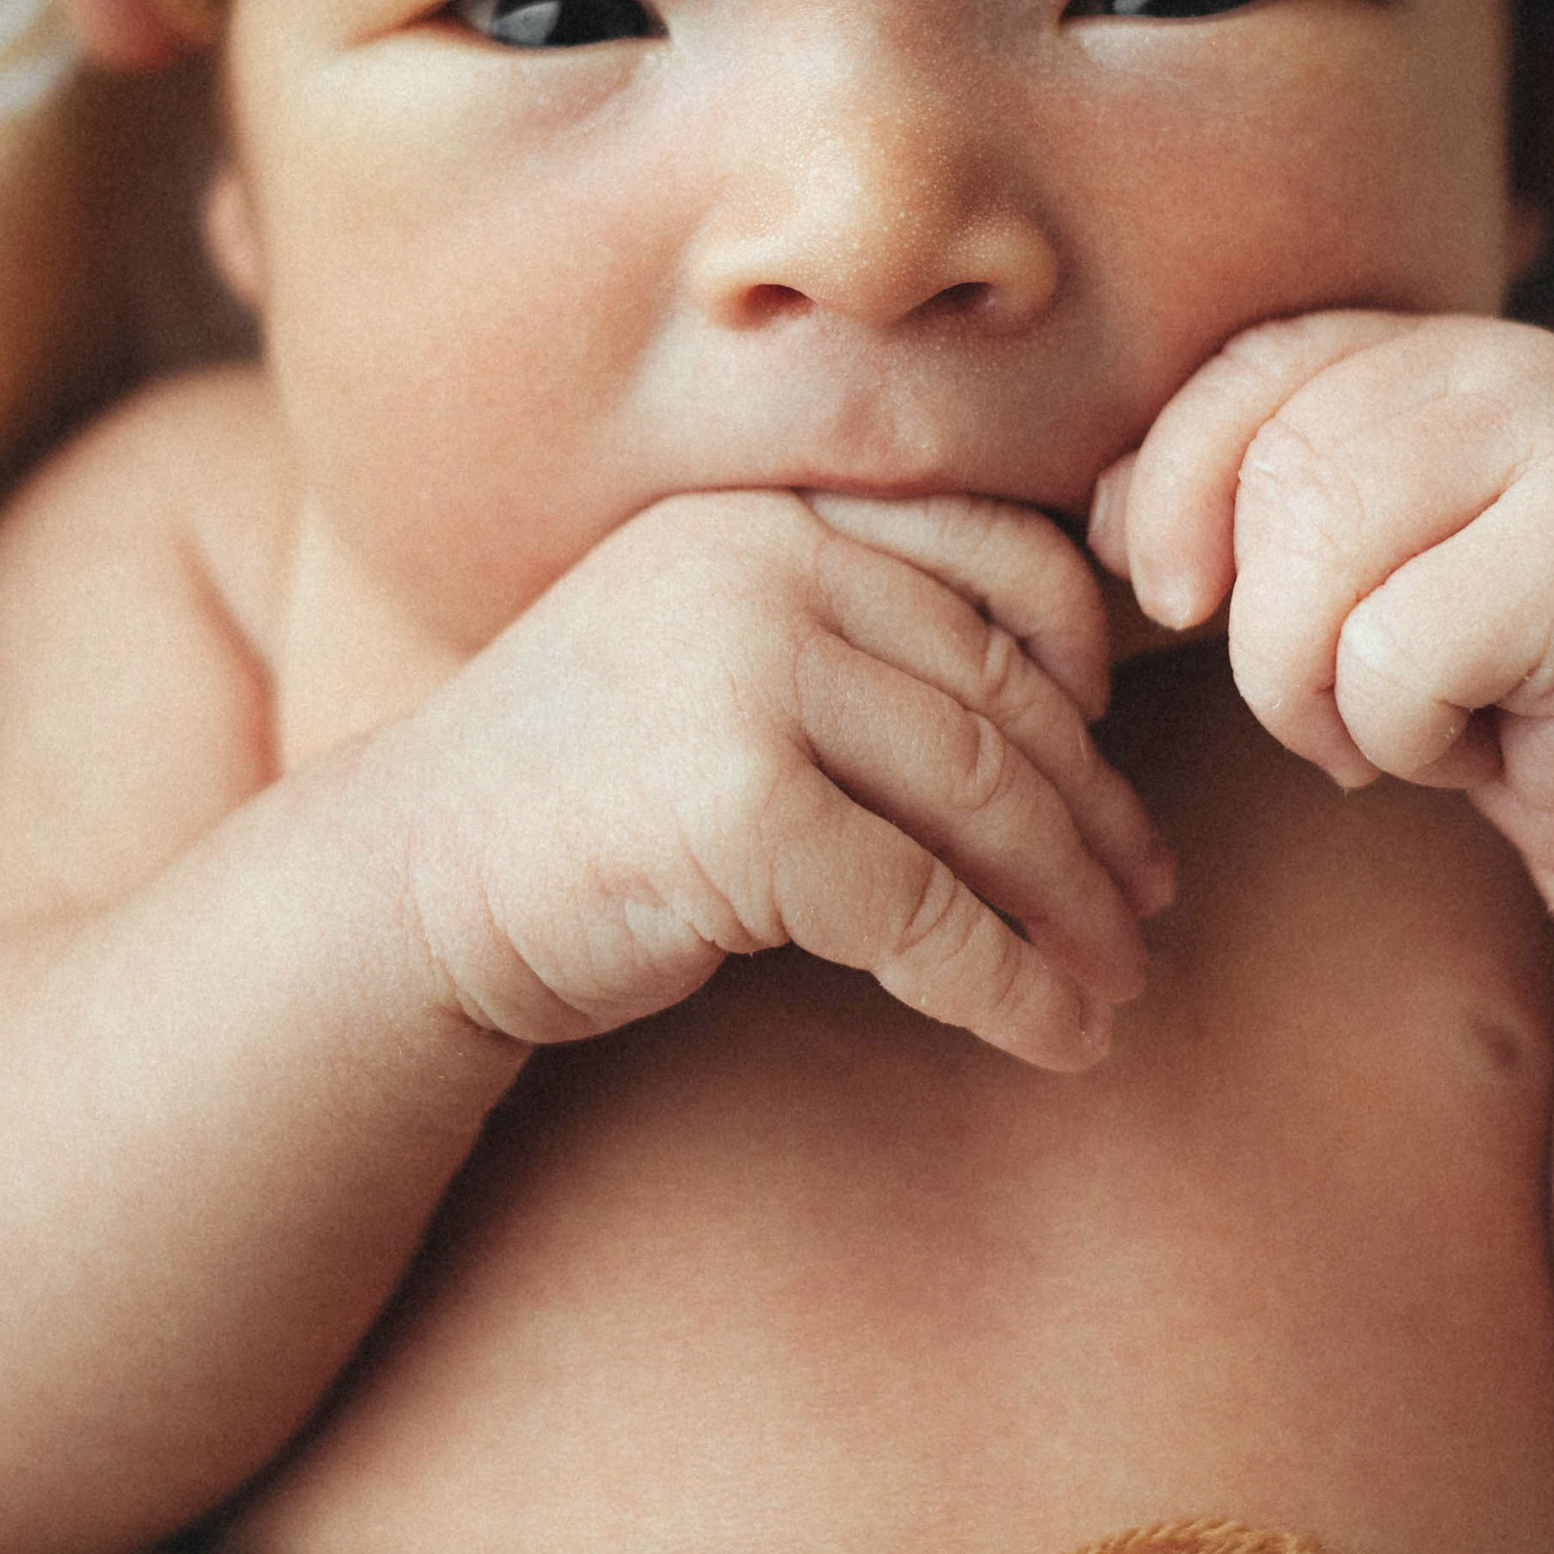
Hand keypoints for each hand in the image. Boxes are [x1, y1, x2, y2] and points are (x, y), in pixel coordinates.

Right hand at [377, 489, 1173, 1073]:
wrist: (407, 880)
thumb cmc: (586, 781)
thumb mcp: (714, 649)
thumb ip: (849, 631)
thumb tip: (1070, 708)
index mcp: (769, 515)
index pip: (990, 551)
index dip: (1081, 651)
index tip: (1110, 748)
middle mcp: (765, 565)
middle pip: (998, 692)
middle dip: (1091, 814)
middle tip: (1146, 904)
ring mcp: (745, 674)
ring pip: (979, 796)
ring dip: (1069, 908)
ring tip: (1117, 984)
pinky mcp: (736, 805)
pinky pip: (921, 907)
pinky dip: (1005, 985)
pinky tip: (1053, 1038)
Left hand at [1089, 313, 1553, 892]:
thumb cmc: (1476, 679)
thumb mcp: (1332, 571)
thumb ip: (1229, 505)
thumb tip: (1096, 509)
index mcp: (1432, 344)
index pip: (1242, 373)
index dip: (1170, 491)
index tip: (1170, 596)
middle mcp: (1512, 362)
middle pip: (1271, 481)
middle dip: (1261, 634)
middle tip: (1334, 702)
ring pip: (1318, 568)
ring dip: (1320, 696)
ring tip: (1398, 719)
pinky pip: (1394, 658)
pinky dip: (1403, 740)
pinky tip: (1481, 741)